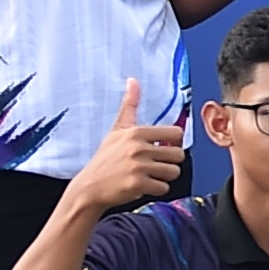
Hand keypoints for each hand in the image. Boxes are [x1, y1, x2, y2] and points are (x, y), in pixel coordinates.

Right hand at [81, 80, 185, 211]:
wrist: (89, 187)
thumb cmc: (106, 158)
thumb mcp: (116, 130)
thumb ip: (129, 106)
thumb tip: (133, 80)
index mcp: (136, 132)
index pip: (177, 133)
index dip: (173, 142)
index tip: (162, 147)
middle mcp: (138, 148)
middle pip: (178, 155)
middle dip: (170, 162)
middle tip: (155, 164)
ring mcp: (138, 167)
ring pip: (174, 172)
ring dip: (164, 177)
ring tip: (149, 175)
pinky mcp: (137, 184)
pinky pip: (164, 188)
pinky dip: (156, 189)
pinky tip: (142, 185)